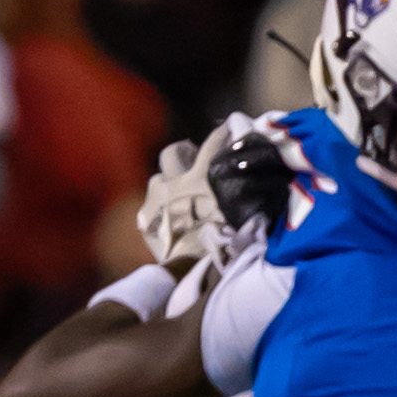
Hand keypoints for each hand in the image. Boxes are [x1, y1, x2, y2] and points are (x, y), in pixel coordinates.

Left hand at [139, 116, 270, 264]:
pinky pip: (147, 207)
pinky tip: (165, 217)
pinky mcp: (145, 220)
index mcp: (201, 178)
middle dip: (182, 152)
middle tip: (190, 156)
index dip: (222, 133)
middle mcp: (175, 182)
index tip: (228, 127)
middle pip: (172, 153)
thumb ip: (240, 197)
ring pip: (156, 179)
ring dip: (166, 182)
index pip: (214, 144)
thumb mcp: (238, 217)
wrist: (188, 269)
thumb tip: (252, 185)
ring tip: (175, 192)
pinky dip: (156, 208)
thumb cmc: (219, 243)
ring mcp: (156, 200)